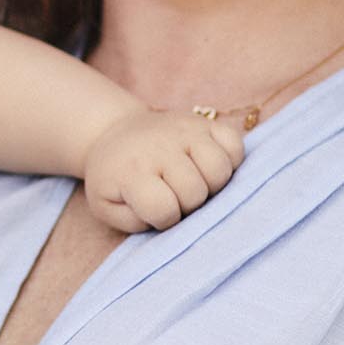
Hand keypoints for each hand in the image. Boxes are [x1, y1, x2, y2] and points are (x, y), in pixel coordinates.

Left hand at [82, 109, 243, 234]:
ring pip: (220, 169)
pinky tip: (208, 166)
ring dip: (212, 185)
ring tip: (194, 183)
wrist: (113, 133)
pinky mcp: (204, 122)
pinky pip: (235, 145)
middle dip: (188, 204)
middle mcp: (160, 147)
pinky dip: (230, 161)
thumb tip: (171, 220)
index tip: (154, 210)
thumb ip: (135, 222)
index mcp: (132, 171)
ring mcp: (185, 130)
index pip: (164, 209)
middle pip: (196, 192)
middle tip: (174, 196)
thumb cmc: (114, 179)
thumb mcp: (108, 207)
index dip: (164, 219)